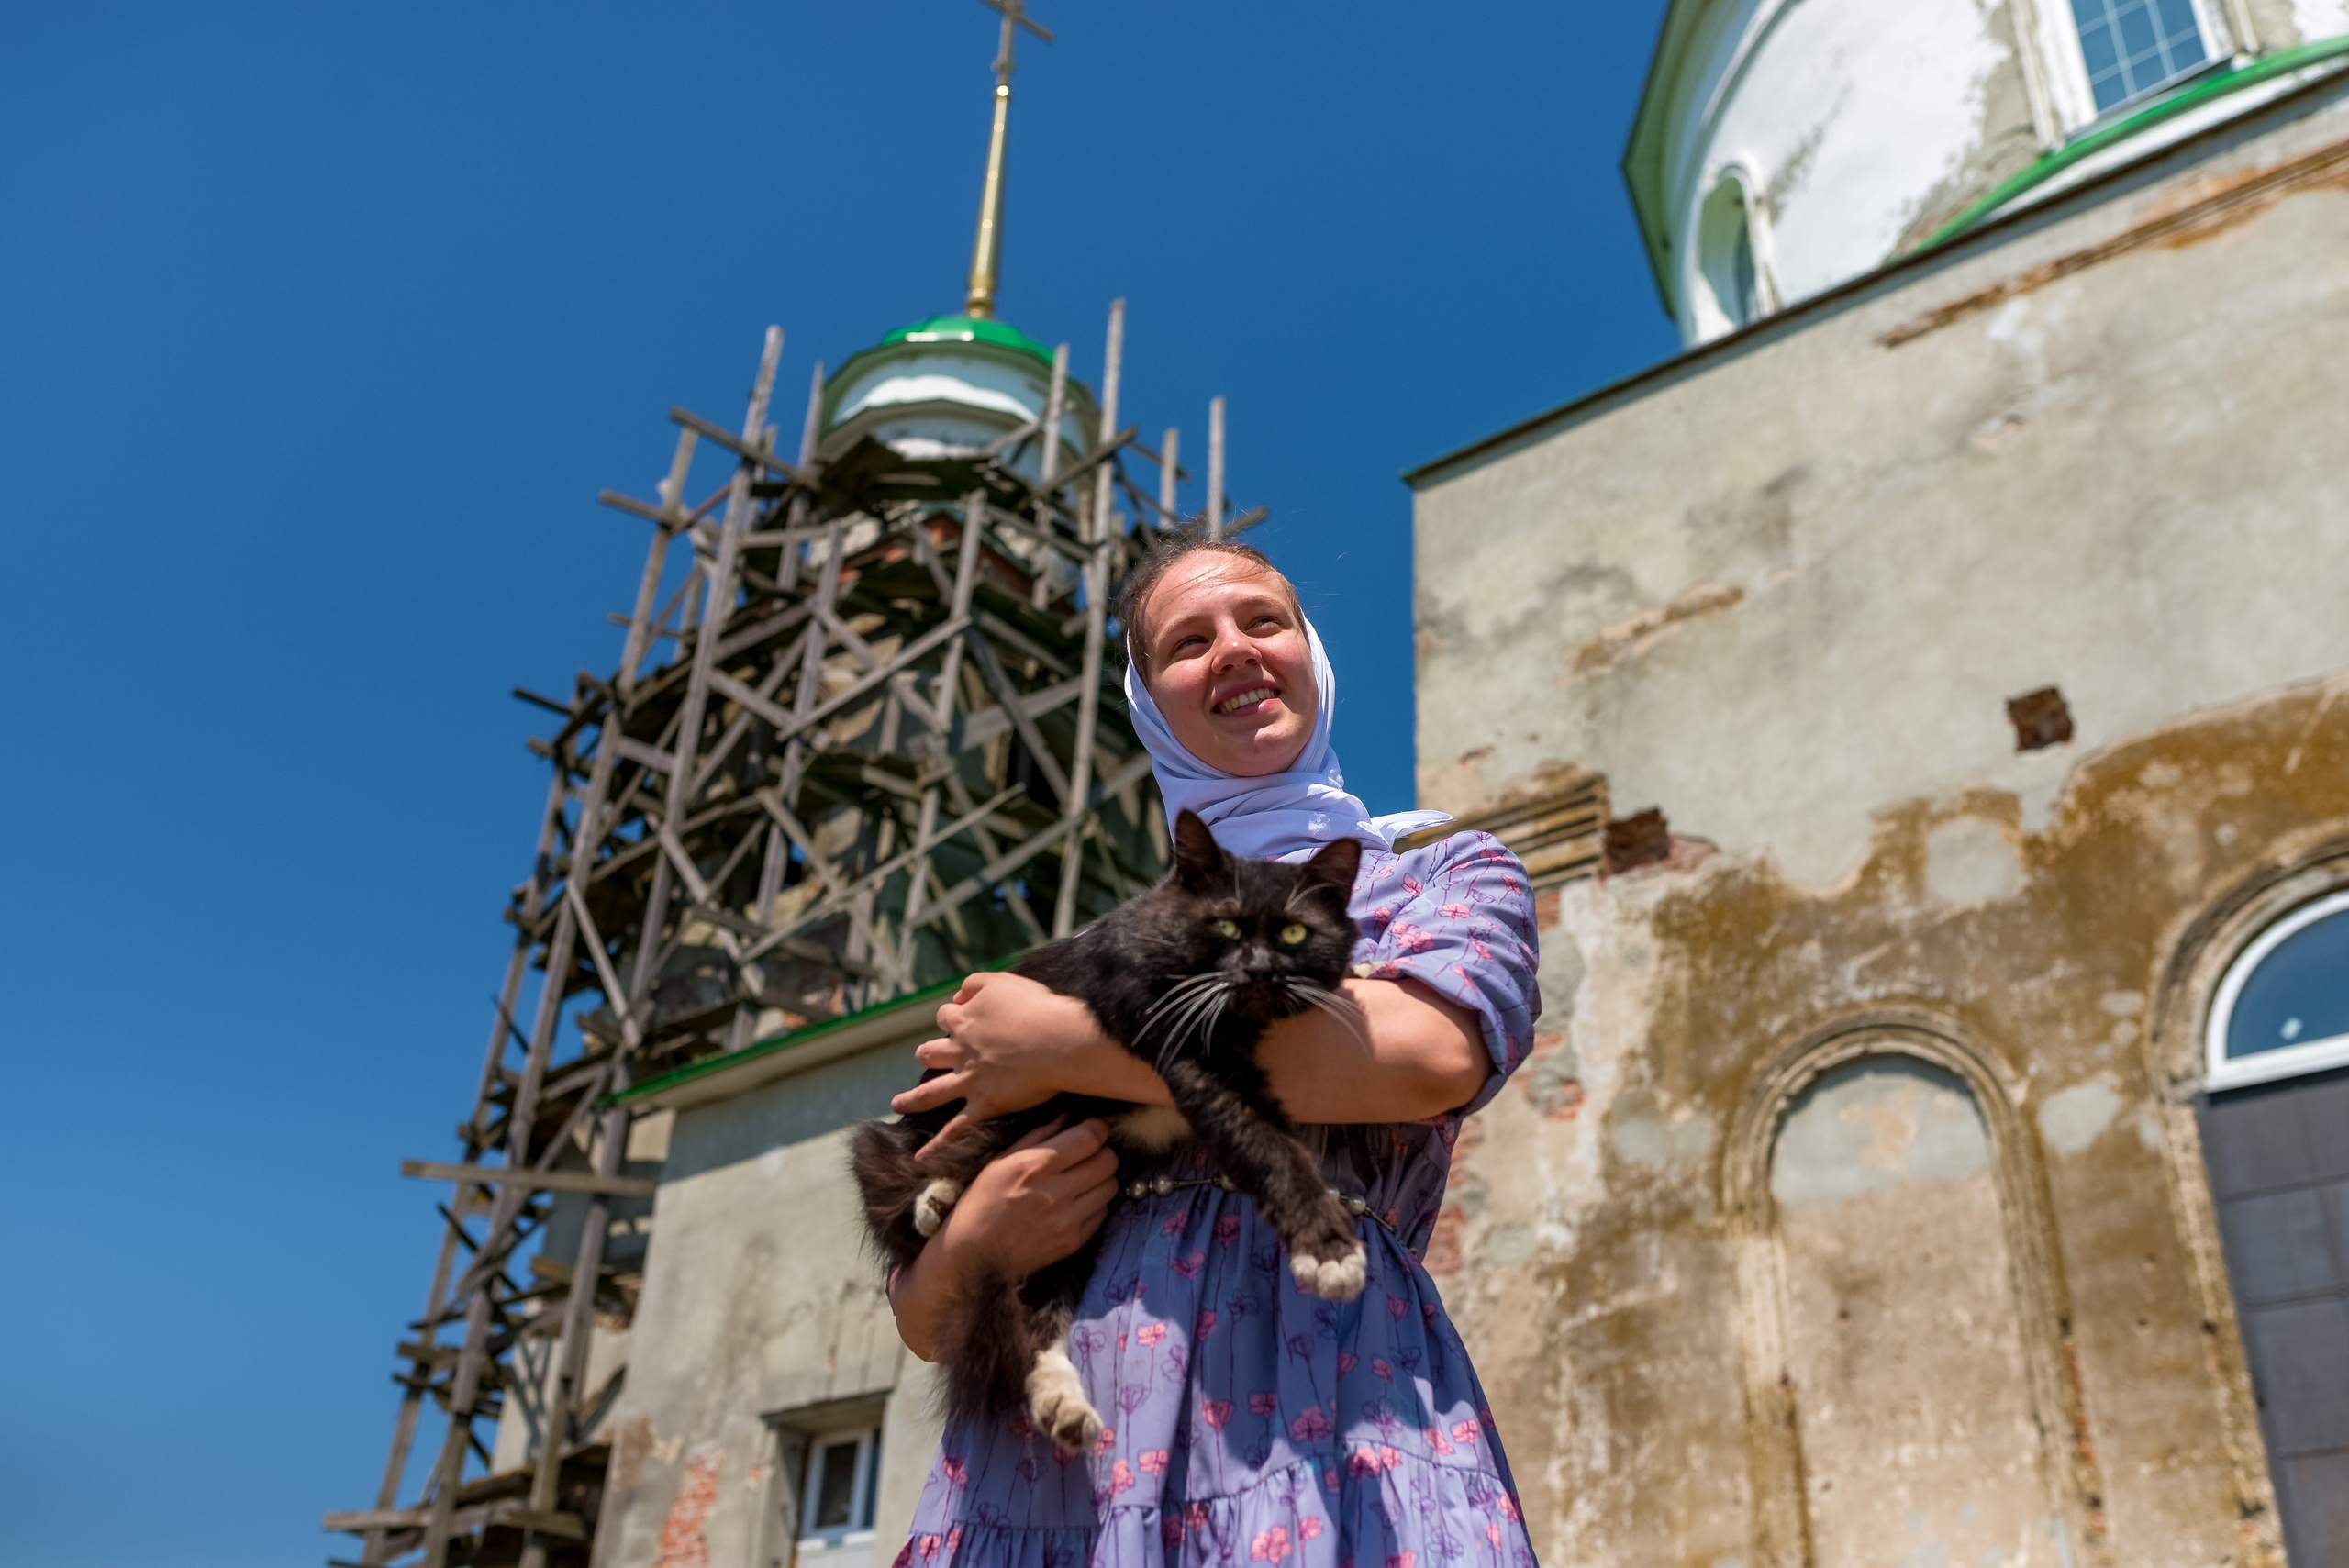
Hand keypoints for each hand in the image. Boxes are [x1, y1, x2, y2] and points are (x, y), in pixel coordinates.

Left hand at [892, 971, 1162, 1158]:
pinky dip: (937, 1146)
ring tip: (899, 1104)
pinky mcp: (984, 1105)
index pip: (945, 1017)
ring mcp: (968, 1081)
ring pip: (929, 1092)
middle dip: (927, 1055)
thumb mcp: (1002, 981)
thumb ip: (975, 984)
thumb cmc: (1036, 1007)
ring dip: (912, 1099)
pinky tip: (921, 1159)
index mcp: (963, 1021)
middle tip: (927, 1058)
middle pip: (930, 1053)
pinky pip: (955, 1130)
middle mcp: (959, 1052)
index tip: (958, 1020)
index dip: (950, 1018)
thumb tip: (957, 995)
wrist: (1057, 1039)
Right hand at [941, 1117, 1120, 1279]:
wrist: (973, 1254)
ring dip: (1100, 1178)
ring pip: (1111, 1186)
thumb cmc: (982, 1201)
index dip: (1097, 1129)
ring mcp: (1067, 1220)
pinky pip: (1103, 1212)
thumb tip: (1070, 1119)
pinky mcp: (1073, 1241)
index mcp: (1035, 1167)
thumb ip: (1039, 1136)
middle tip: (1088, 1155)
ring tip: (1081, 1179)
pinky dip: (1094, 1203)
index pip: (1090, 1139)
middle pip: (1108, 1161)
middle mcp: (1055, 1193)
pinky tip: (1075, 1203)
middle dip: (1101, 1152)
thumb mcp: (1001, 1160)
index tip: (1092, 1129)